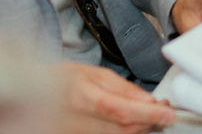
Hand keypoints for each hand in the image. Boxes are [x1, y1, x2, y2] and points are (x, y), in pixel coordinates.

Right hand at [59, 62, 174, 133]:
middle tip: (164, 112)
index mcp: (83, 98)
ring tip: (151, 114)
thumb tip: (147, 101)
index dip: (148, 115)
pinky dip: (126, 132)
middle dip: (149, 122)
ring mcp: (78, 133)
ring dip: (140, 128)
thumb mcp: (95, 74)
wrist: (34, 94)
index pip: (122, 111)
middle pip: (124, 129)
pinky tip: (134, 122)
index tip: (167, 113)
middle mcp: (79, 121)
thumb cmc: (63, 80)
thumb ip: (123, 88)